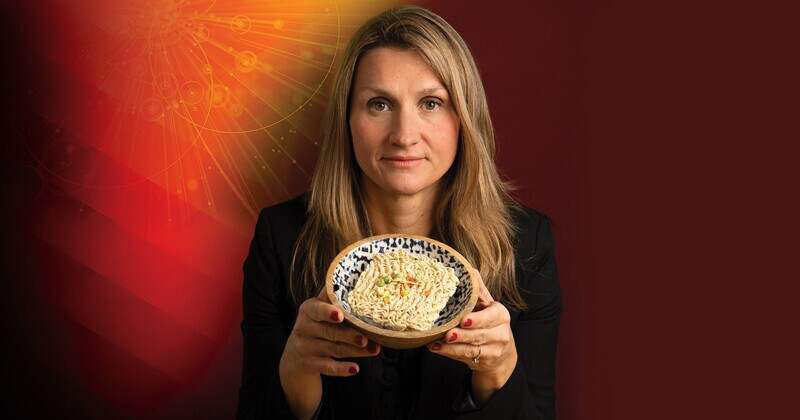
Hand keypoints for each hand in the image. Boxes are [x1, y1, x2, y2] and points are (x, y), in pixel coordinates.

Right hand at [280, 287, 380, 377]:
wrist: (295, 357)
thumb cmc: (316, 325)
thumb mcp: (319, 309)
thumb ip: (333, 295)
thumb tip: (354, 269)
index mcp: (308, 310)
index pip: (317, 310)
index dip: (328, 312)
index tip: (340, 315)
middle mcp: (303, 328)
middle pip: (329, 332)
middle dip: (349, 335)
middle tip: (366, 337)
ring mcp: (305, 348)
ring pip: (333, 349)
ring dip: (355, 351)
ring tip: (374, 350)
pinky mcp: (309, 365)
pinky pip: (327, 367)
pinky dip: (341, 369)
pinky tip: (355, 369)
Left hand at [426, 270, 516, 398]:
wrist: (501, 352)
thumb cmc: (490, 323)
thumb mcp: (486, 306)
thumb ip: (478, 291)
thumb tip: (469, 269)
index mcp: (500, 314)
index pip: (490, 317)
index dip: (478, 320)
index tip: (464, 320)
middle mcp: (501, 333)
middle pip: (480, 335)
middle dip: (463, 335)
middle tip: (447, 334)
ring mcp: (494, 349)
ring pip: (472, 349)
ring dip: (452, 347)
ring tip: (436, 343)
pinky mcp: (485, 362)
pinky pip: (465, 358)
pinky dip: (450, 354)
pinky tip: (436, 348)